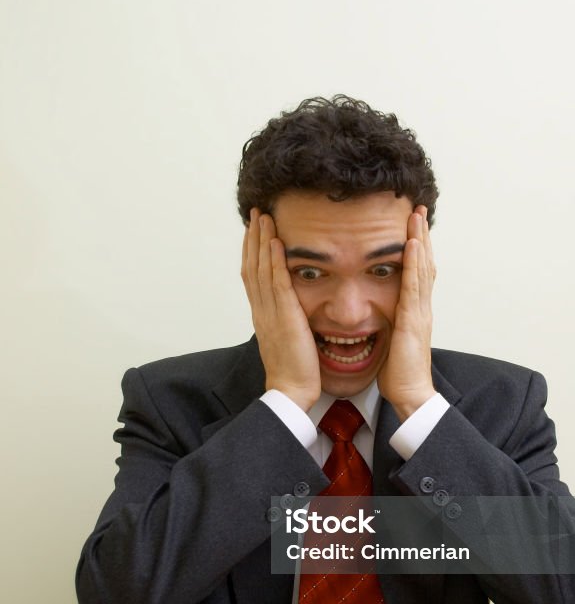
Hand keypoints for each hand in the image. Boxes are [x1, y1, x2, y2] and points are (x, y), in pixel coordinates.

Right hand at [241, 209, 320, 411]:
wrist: (290, 390)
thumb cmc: (293, 369)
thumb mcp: (286, 337)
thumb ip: (286, 318)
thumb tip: (291, 307)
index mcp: (262, 314)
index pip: (252, 275)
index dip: (251, 250)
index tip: (254, 230)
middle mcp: (261, 310)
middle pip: (251, 266)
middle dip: (253, 238)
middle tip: (256, 213)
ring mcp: (270, 313)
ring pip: (261, 269)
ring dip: (262, 241)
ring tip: (264, 217)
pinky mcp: (284, 318)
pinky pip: (277, 284)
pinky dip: (274, 262)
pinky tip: (276, 243)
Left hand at [378, 206, 436, 422]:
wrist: (409, 394)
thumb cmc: (398, 373)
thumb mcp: (391, 340)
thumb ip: (389, 323)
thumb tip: (377, 313)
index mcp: (414, 312)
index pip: (416, 274)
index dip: (416, 249)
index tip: (412, 227)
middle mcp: (420, 308)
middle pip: (423, 264)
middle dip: (421, 236)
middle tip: (418, 210)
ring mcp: (420, 312)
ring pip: (422, 269)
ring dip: (420, 240)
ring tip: (417, 216)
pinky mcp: (413, 321)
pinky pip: (413, 286)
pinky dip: (414, 263)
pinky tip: (413, 244)